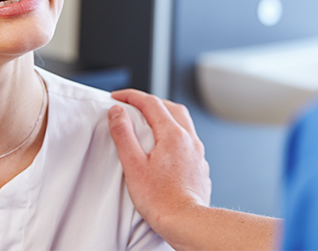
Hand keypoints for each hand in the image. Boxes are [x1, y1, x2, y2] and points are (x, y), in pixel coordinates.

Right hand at [108, 89, 211, 240]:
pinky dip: (175, 133)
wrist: (187, 222)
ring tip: (149, 121)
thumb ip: (124, 134)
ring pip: (183, 122)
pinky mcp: (200, 166)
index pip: (151, 103)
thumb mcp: (133, 165)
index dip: (131, 96)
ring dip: (166, 115)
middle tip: (133, 105)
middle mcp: (189, 139)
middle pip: (171, 107)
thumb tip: (117, 112)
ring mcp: (197, 152)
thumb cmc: (161, 200)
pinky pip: (188, 139)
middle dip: (151, 101)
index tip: (117, 97)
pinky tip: (166, 146)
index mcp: (173, 134)